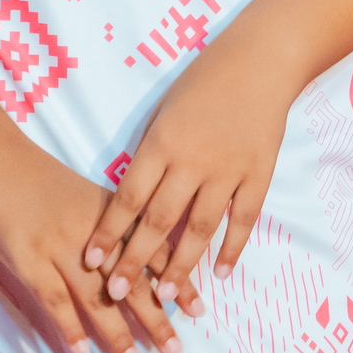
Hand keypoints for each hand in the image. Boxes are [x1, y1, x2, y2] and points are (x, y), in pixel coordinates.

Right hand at [0, 142, 182, 352]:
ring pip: (96, 296)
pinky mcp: (30, 261)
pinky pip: (54, 300)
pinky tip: (82, 350)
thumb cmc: (45, 182)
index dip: (178, 282)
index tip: (199, 309)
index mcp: (117, 215)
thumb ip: (117, 226)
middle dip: (156, 316)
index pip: (155, 253)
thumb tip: (143, 260)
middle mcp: (96, 234)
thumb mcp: (92, 196)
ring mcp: (62, 248)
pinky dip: (69, 327)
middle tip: (174, 346)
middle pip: (132, 280)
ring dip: (116, 331)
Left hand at [83, 45, 296, 325]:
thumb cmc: (206, 79)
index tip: (90, 260)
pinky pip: (244, 218)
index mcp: (163, 143)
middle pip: (159, 220)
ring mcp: (229, 169)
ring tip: (165, 294)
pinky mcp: (259, 172)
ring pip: (200, 227)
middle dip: (134, 259)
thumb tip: (134, 200)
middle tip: (116, 291)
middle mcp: (193, 160)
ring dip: (180, 264)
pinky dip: (233, 247)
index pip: (128, 198)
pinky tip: (220, 272)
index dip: (108, 233)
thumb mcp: (164, 110)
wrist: (262, 59)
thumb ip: (151, 154)